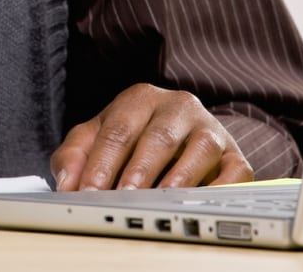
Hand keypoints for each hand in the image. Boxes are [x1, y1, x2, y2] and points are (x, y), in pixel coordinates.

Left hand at [51, 84, 251, 190]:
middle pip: (158, 138)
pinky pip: (233, 172)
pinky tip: (195, 204)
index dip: (101, 163)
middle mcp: (178, 107)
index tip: (88, 191)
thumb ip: (75, 155)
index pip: (118, 130)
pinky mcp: (236, 155)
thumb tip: (67, 183)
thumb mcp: (98, 136)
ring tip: (157, 202)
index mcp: (141, 98)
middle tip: (121, 198)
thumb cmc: (136, 138)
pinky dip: (216, 189)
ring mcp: (210, 129)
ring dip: (176, 179)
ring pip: (198, 150)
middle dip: (137, 172)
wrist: (187, 135)